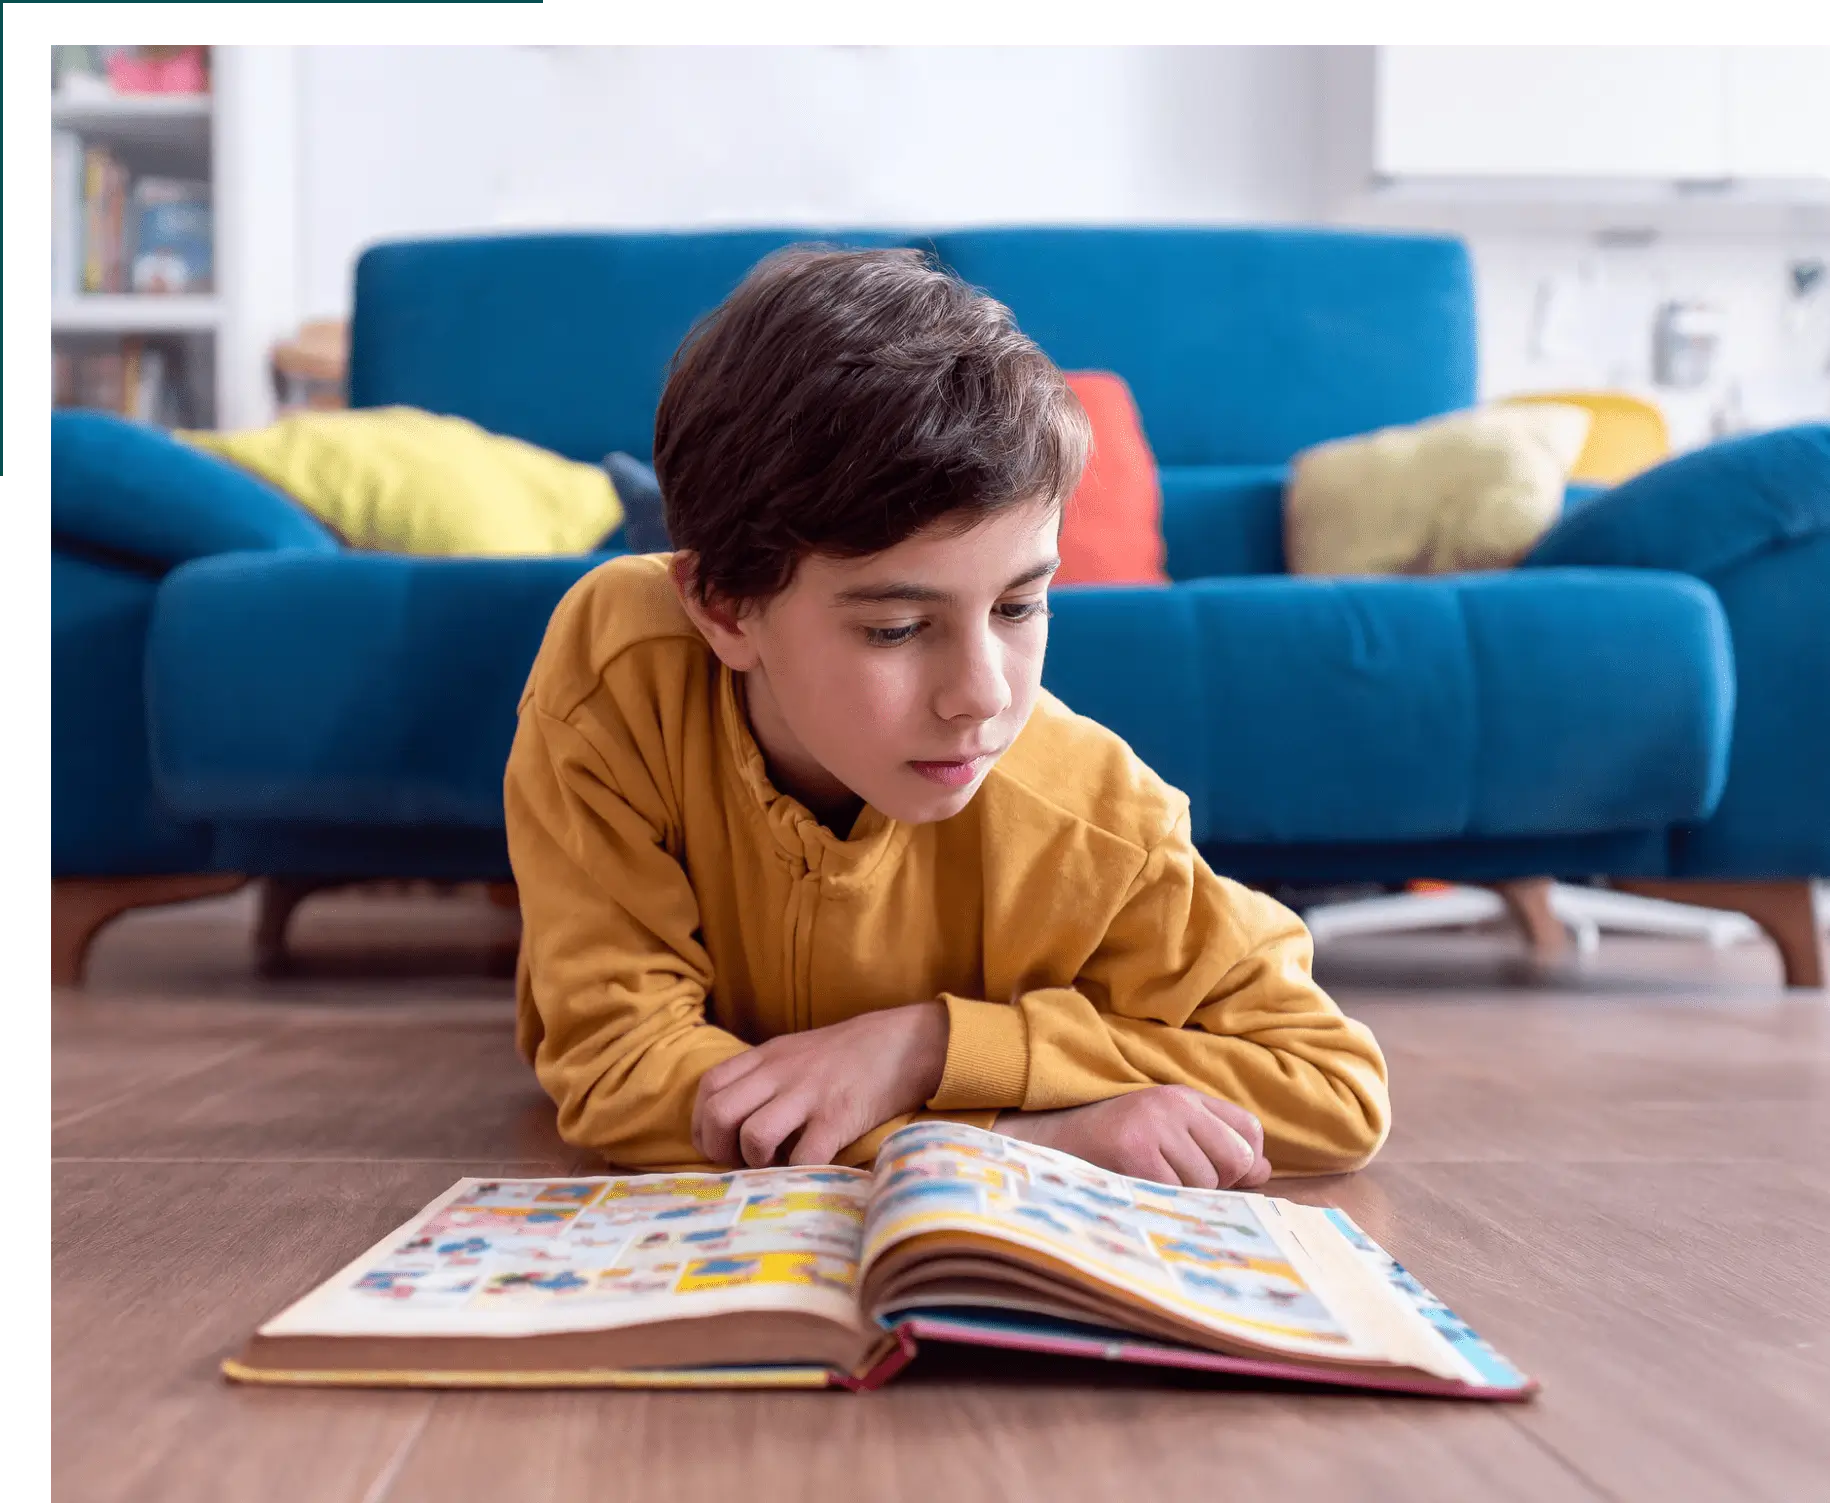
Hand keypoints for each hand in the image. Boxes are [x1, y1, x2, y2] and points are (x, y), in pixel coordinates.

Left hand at [692, 1002, 948, 1168]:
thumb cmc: (850, 1054)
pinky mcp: (838, 1118)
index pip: (709, 1086)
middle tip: (739, 1162)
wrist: (905, 1043)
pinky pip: (803, 1156)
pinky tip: (807, 1169)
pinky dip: (797, 1172)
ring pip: (753, 1136)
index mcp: (767, 1056)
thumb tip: (734, 1119)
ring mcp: (808, 1095)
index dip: (702, 1122)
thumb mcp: (797, 1052)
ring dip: (756, 1162)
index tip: (716, 1144)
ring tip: (774, 1165)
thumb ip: (764, 1076)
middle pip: (720, 1114)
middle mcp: (780, 1073)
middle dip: (719, 1149)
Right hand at [996, 1085, 1271, 1188]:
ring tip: (1149, 1180)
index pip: (1250, 1130)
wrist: (1047, 1142)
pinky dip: (1161, 1200)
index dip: (1244, 1161)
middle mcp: (1174, 1104)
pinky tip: (1136, 1187)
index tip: (1217, 1172)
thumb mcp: (1166, 1133)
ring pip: (1206, 1182)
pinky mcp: (1134, 1151)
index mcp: (1184, 1096)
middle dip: (1215, 1182)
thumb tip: (1263, 1170)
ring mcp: (1153, 1126)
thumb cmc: (1111, 1144)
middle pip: (1236, 1161)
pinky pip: (1176, 1193)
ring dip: (1184, 1195)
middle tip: (1176, 1180)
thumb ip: (1215, 1145)